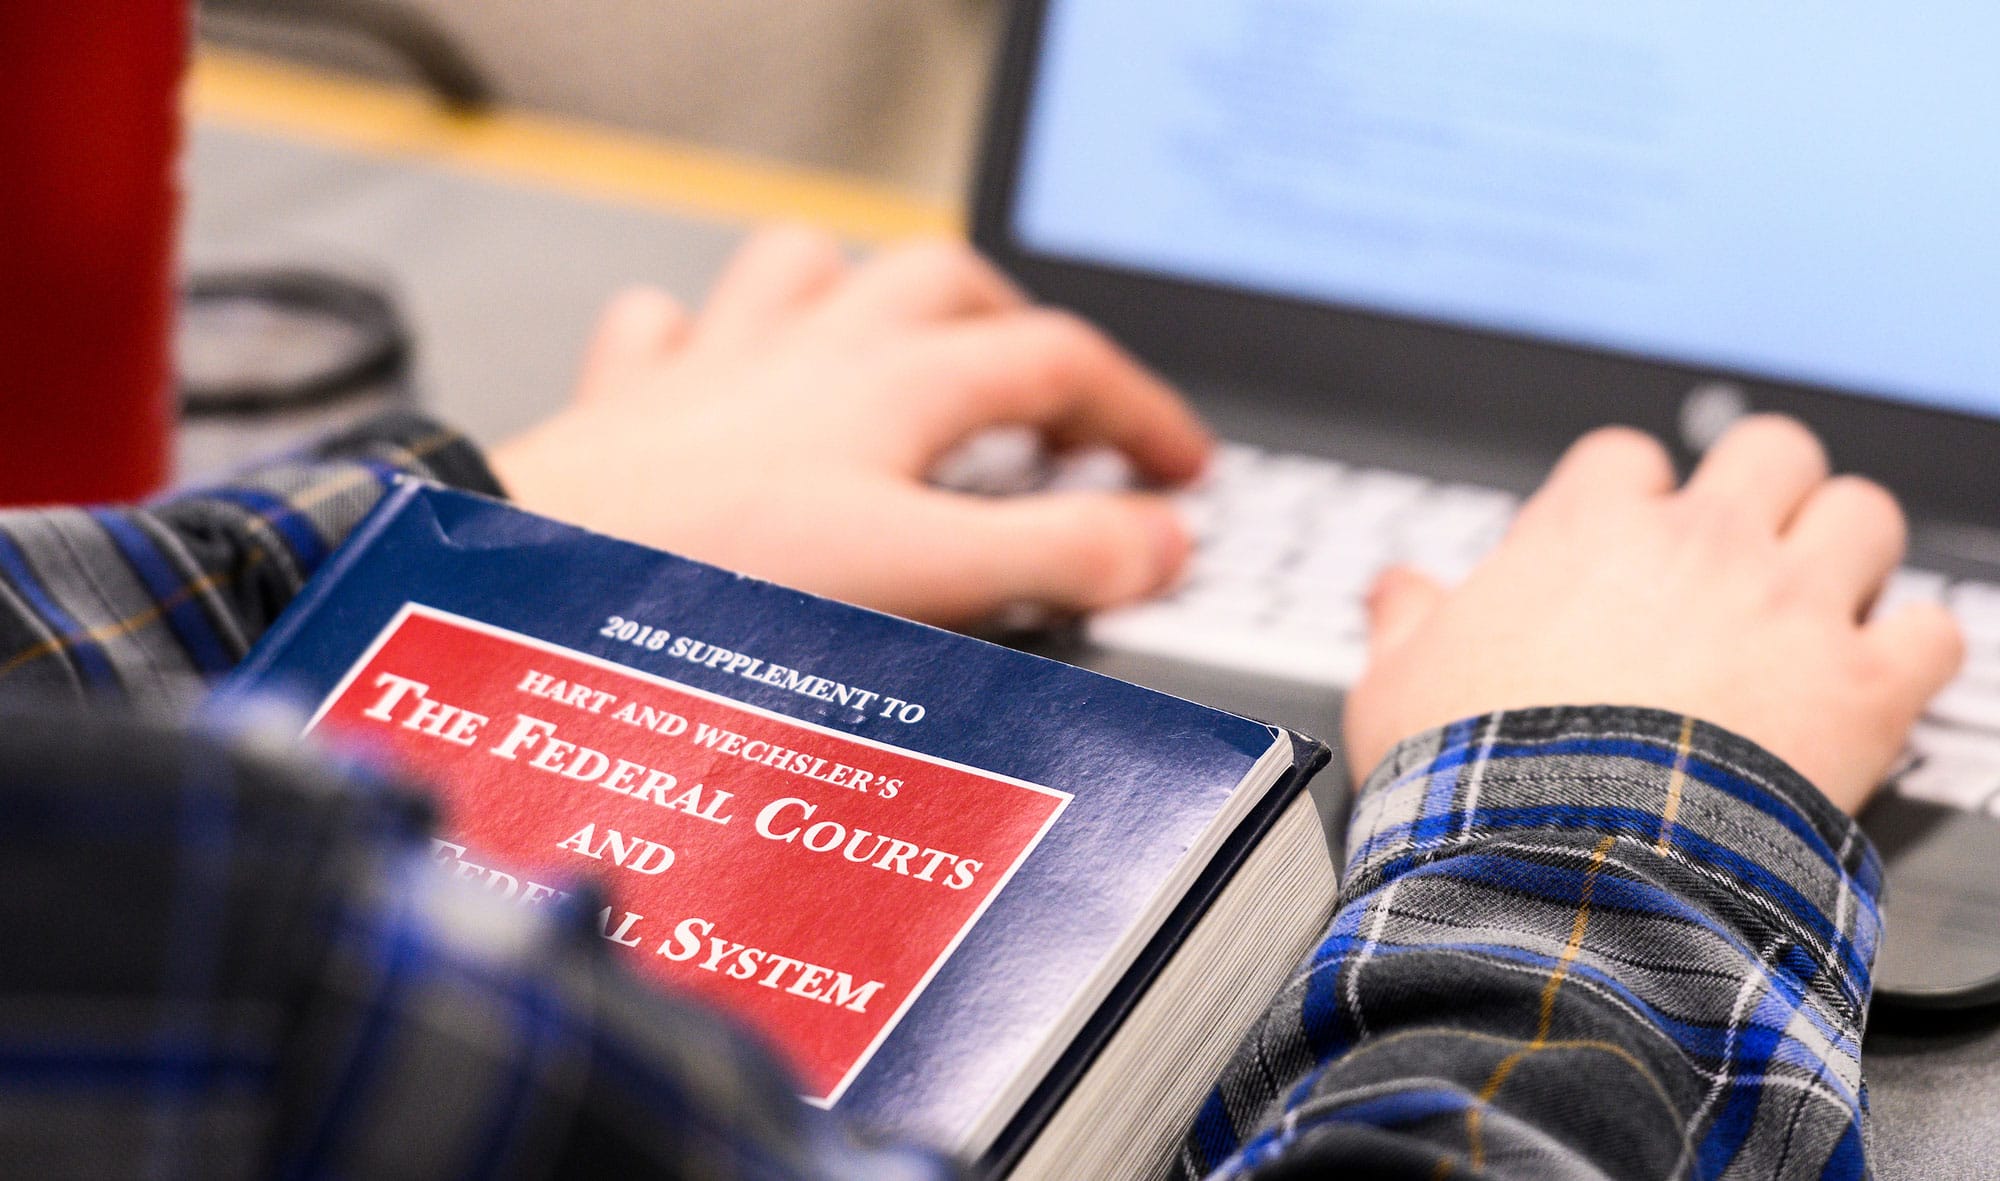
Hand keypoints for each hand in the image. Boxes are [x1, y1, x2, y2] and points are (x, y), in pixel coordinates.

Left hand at [490, 226, 1209, 626]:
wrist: (534, 579)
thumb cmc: (710, 579)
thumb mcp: (922, 579)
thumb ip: (1055, 556)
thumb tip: (1157, 544)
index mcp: (899, 383)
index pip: (1060, 362)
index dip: (1141, 412)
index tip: (1180, 471)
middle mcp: (812, 350)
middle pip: (951, 288)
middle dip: (1024, 338)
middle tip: (1060, 411)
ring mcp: (716, 364)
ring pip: (812, 272)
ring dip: (873, 300)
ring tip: (904, 355)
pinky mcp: (630, 402)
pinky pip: (668, 329)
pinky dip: (706, 343)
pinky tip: (716, 378)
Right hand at [1344, 417, 1962, 812]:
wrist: (1559, 871)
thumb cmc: (1475, 781)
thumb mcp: (1395, 689)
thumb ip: (1404, 622)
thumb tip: (1396, 590)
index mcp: (1587, 531)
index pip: (1631, 458)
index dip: (1632, 497)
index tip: (1625, 543)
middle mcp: (1700, 545)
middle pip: (1770, 450)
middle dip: (1765, 490)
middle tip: (1747, 546)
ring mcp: (1788, 608)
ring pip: (1864, 514)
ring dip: (1848, 553)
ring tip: (1821, 603)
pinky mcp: (1861, 687)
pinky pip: (1932, 631)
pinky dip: (1913, 651)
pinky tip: (1878, 678)